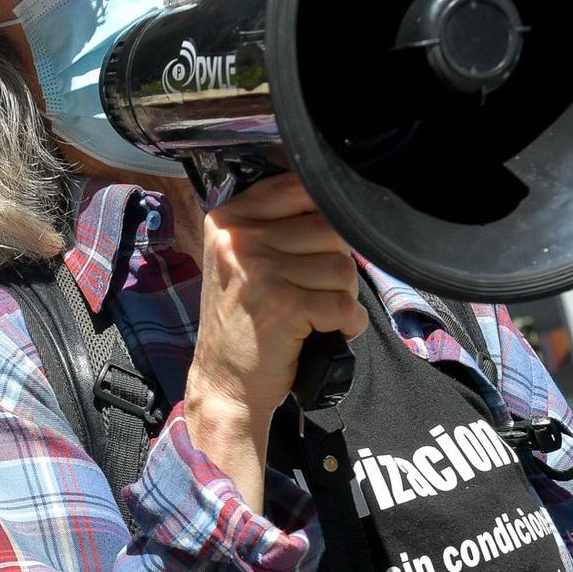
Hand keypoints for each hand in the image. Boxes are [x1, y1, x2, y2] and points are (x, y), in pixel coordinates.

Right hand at [187, 173, 364, 505]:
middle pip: (330, 229)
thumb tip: (340, 196)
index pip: (301, 186)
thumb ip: (277, 223)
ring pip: (342, 266)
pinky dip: (347, 324)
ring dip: (342, 297)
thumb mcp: (242, 260)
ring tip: (313, 315)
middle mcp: (239, 239)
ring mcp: (259, 271)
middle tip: (311, 293)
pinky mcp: (283, 305)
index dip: (324, 217)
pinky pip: (345, 304)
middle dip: (335, 266)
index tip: (315, 249)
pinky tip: (324, 333)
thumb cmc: (242, 323)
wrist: (225, 385)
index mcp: (229, 219)